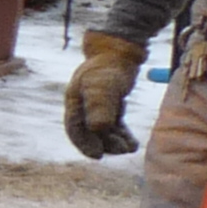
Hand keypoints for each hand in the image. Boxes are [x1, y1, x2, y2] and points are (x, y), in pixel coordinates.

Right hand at [64, 29, 143, 158]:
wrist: (120, 50)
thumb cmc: (110, 67)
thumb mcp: (105, 86)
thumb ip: (100, 107)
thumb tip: (98, 129)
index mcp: (74, 101)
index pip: (75, 129)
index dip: (84, 144)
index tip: (98, 156)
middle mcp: (82, 105)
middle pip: (90, 132)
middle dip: (105, 144)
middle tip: (122, 151)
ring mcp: (95, 105)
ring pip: (102, 130)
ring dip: (115, 141)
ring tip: (130, 147)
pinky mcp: (109, 104)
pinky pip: (113, 125)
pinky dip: (121, 134)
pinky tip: (132, 142)